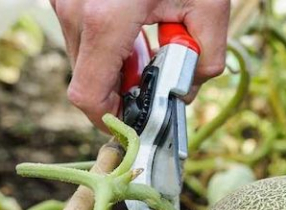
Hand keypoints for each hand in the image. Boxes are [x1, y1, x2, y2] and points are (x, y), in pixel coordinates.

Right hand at [51, 0, 229, 127]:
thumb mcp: (210, 9)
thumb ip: (204, 63)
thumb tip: (184, 94)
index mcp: (106, 19)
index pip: (88, 97)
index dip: (110, 121)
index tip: (136, 124)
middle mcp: (75, 10)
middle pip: (86, 81)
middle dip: (121, 92)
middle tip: (157, 80)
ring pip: (83, 58)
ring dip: (117, 67)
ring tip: (152, 47)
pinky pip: (82, 35)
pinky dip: (110, 45)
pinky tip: (138, 30)